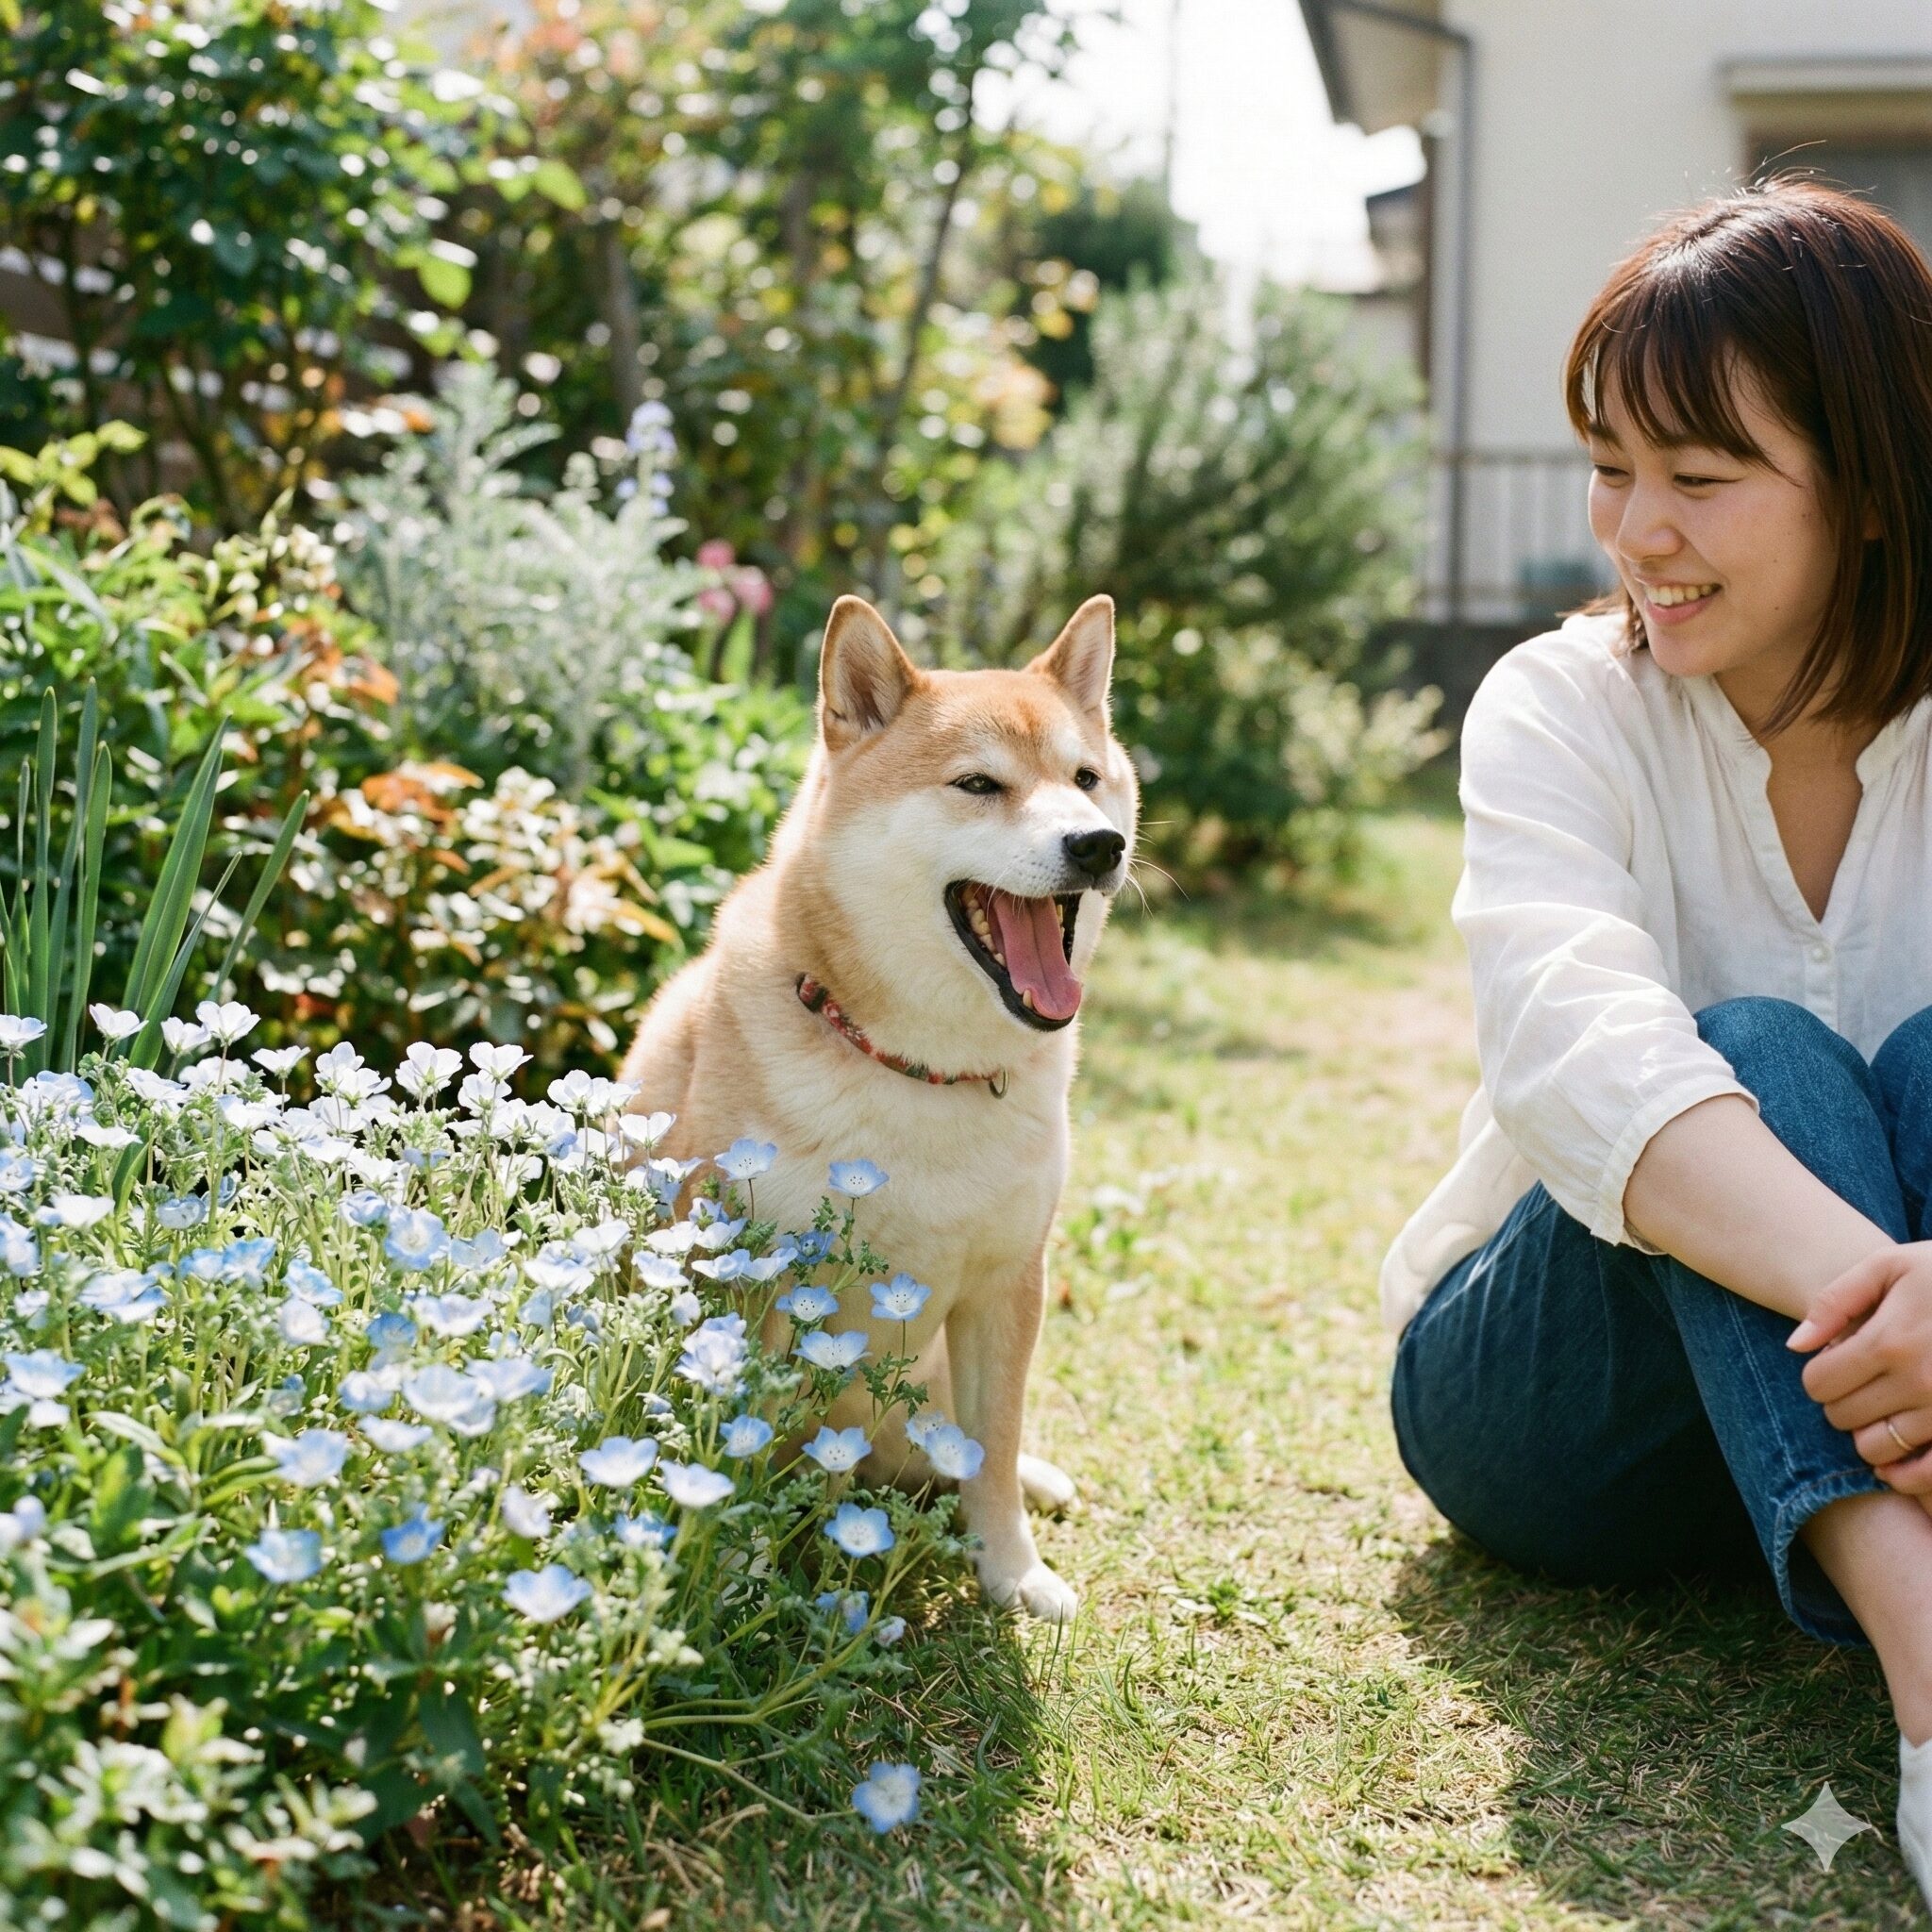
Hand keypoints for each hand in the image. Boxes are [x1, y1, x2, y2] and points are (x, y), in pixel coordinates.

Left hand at [1787, 1243, 1931, 1495]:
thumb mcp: (1891, 1266)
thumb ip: (1835, 1301)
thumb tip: (1795, 1346)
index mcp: (1891, 1340)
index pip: (1820, 1382)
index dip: (1820, 1375)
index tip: (1837, 1363)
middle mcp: (1920, 1381)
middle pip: (1843, 1418)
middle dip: (1842, 1403)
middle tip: (1861, 1386)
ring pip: (1878, 1451)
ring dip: (1870, 1436)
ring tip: (1884, 1410)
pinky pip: (1927, 1475)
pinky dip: (1907, 1474)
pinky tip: (1903, 1454)